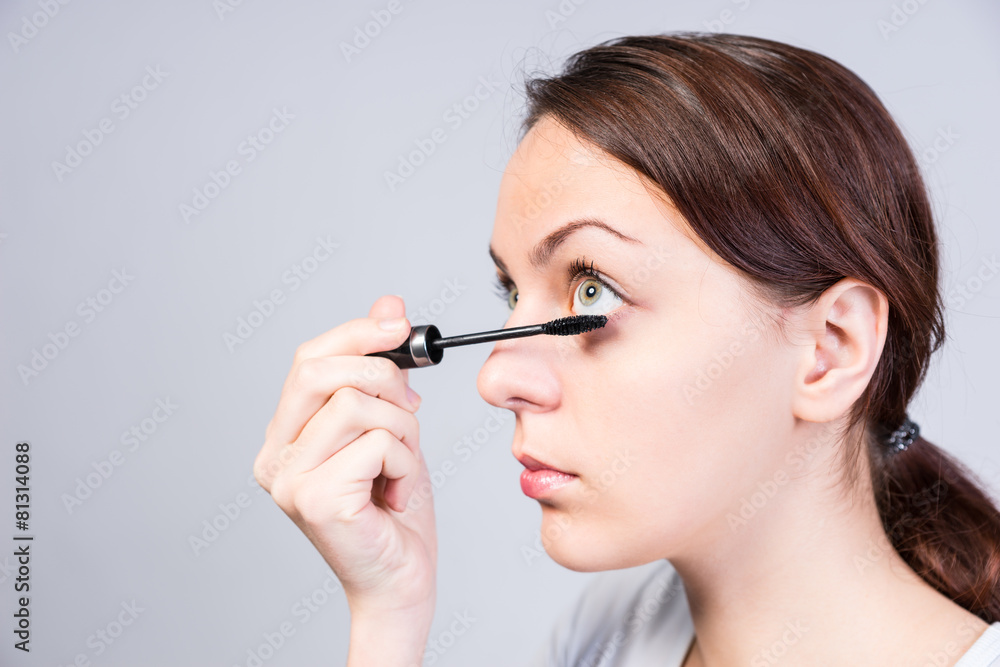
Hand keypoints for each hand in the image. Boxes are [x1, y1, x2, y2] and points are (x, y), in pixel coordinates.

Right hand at [253, 294, 436, 621]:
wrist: (402, 580)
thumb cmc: (394, 508)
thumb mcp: (392, 425)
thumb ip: (383, 370)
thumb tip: (388, 305)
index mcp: (284, 436)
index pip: (308, 360)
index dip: (355, 333)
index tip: (399, 325)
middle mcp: (273, 457)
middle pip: (320, 372)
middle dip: (383, 377)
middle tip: (411, 409)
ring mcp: (288, 480)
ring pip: (357, 405)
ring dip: (403, 431)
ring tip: (401, 467)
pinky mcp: (316, 499)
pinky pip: (377, 443)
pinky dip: (407, 462)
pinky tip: (398, 493)